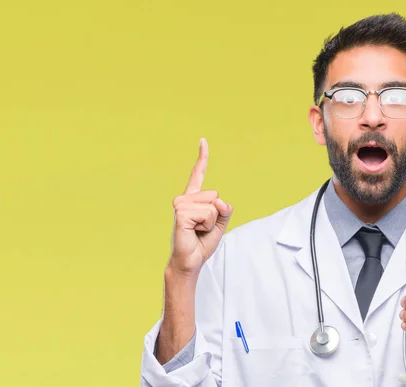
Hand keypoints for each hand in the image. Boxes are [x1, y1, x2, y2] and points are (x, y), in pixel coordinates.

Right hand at [168, 138, 232, 275]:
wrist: (190, 261)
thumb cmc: (202, 243)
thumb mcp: (220, 224)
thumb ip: (225, 210)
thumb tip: (218, 201)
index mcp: (193, 198)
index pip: (198, 174)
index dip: (202, 157)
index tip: (203, 141)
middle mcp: (185, 198)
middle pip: (216, 196)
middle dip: (216, 216)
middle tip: (202, 228)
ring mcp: (181, 205)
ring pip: (213, 206)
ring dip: (211, 223)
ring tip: (198, 230)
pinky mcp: (181, 213)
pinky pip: (208, 214)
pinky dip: (207, 226)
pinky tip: (194, 232)